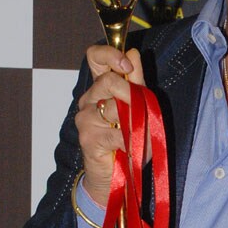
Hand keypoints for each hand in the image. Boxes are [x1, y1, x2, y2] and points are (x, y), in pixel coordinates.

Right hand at [75, 45, 145, 206]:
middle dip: (130, 94)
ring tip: (141, 136)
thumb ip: (134, 80)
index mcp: (98, 88)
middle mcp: (87, 100)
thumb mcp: (135, 106)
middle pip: (108, 81)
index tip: (127, 66)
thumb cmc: (125, 140)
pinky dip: (134, 142)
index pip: (94, 56)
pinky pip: (118, 133)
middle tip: (141, 112)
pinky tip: (135, 149)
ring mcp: (85, 119)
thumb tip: (132, 51)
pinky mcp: (88, 138)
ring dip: (137, 123)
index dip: (110, 55)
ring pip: (115, 108)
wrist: (114, 176)